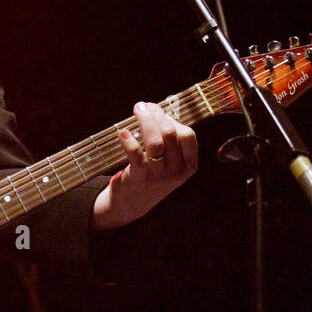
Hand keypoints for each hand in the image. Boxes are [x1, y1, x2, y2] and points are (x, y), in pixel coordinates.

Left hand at [92, 102, 197, 228]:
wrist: (132, 204)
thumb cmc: (150, 174)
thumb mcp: (168, 161)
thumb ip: (167, 139)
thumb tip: (154, 108)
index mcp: (188, 165)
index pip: (188, 135)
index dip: (171, 118)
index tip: (156, 110)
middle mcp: (177, 171)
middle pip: (170, 134)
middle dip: (155, 116)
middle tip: (142, 107)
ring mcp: (159, 176)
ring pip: (155, 142)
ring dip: (145, 122)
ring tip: (136, 112)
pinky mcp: (139, 179)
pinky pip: (136, 155)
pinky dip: (129, 141)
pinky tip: (123, 132)